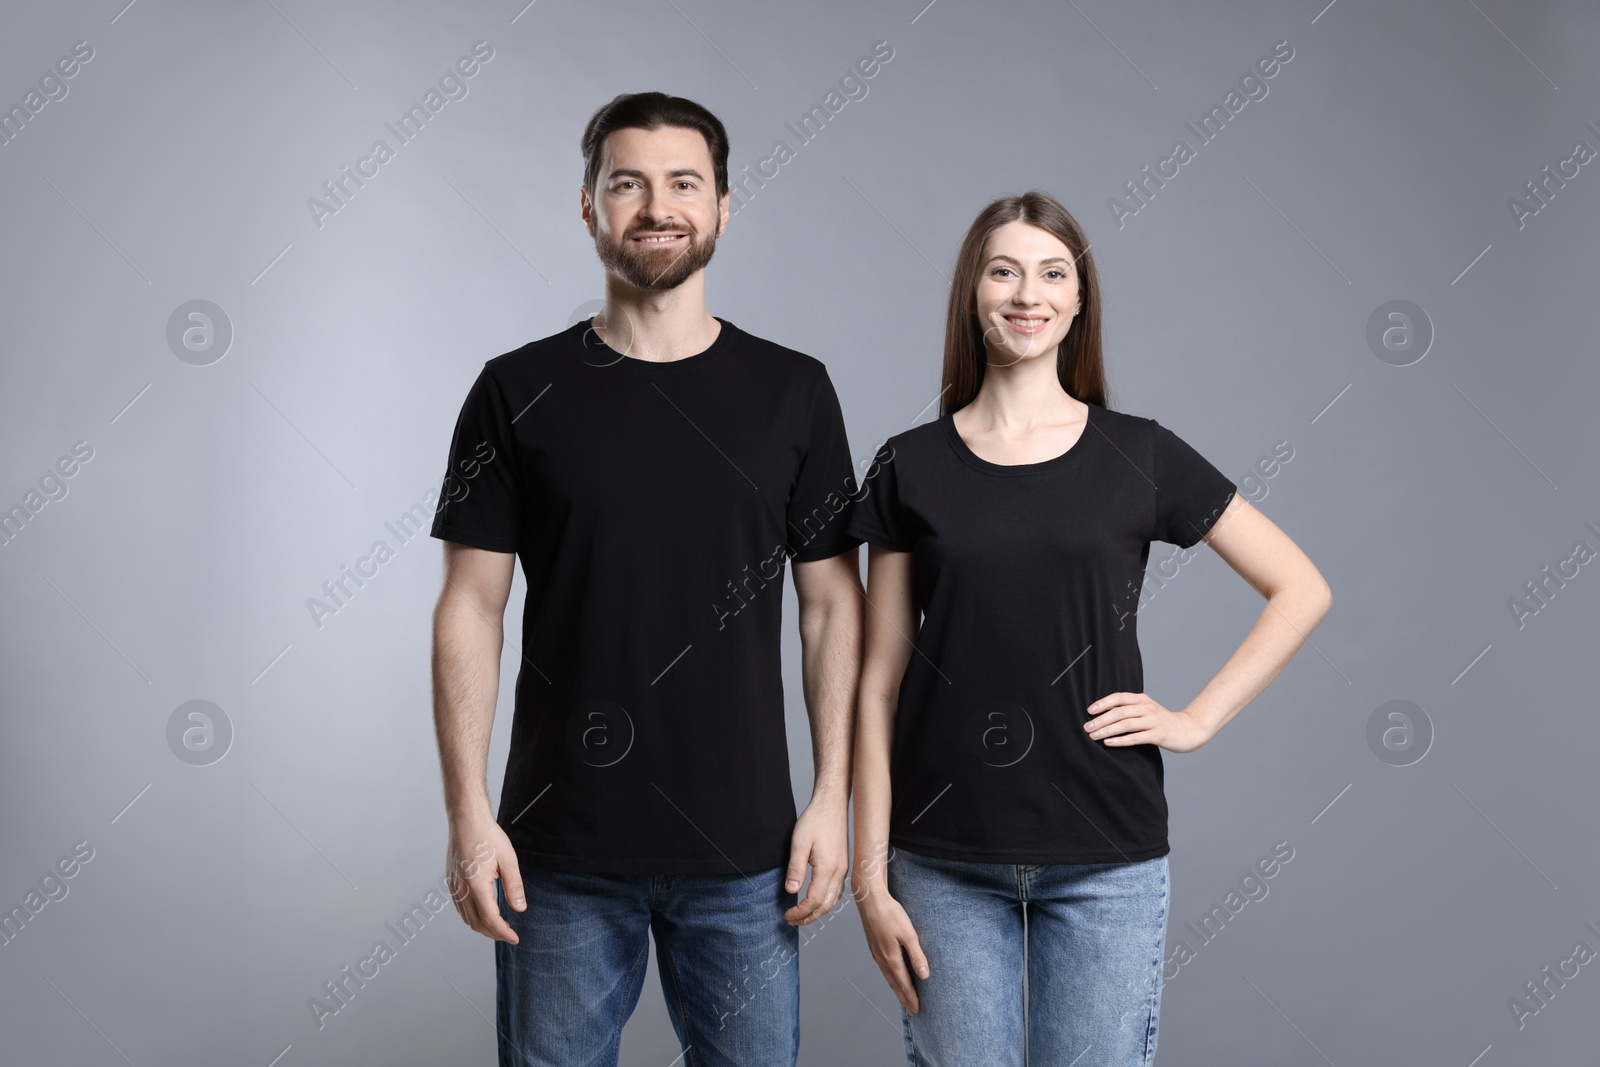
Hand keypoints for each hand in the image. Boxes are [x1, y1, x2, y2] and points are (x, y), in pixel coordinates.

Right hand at [445, 815, 523, 943]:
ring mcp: (453, 886)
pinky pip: (460, 907)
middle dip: (493, 934)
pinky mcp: (450, 881)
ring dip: (482, 927)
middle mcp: (461, 889)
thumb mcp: (508, 859)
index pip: (490, 919)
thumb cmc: (488, 835)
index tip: (515, 938)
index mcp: (476, 885)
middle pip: (476, 923)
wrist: (466, 819)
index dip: (503, 932)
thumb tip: (520, 909)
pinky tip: (483, 914)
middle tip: (509, 935)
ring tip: (499, 927)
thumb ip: (514, 886)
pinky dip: (471, 917)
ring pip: (466, 918)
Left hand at [783, 795, 847, 925]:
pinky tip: (817, 900)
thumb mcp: (799, 843)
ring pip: (834, 900)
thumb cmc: (815, 820)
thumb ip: (795, 869)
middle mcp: (839, 872)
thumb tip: (791, 891)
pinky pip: (838, 891)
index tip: (787, 914)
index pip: (814, 901)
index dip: (800, 912)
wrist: (832, 805)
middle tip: (791, 920)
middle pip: (826, 906)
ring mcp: (844, 869)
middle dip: (809, 917)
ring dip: (818, 911)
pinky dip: (827, 902)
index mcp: (828, 869)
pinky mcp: (843, 865)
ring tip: (802, 915)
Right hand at [855, 884, 929, 1012]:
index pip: (903, 984)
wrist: (870, 899)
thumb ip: (917, 955)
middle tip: (912, 1010)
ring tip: (903, 997)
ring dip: (897, 989)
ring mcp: (876, 953)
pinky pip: (884, 968)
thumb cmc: (890, 913)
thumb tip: (924, 976)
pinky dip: (891, 978)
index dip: (911, 997)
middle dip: (904, 998)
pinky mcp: (874, 946)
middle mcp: (882, 959)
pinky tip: (893, 976)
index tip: (917, 1009)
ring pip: (888, 977)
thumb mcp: (909, 934)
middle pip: (894, 984)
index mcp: (891, 958)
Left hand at [1084, 692, 1212, 753]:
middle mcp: (1147, 708)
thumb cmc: (1163, 721)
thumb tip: (1104, 713)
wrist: (1189, 730)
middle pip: (1119, 712)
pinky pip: (1135, 738)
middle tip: (1086, 727)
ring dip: (1106, 730)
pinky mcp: (1157, 735)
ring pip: (1125, 724)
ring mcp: (1153, 721)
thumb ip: (1131, 709)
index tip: (1089, 711)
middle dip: (1100, 720)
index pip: (1119, 697)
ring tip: (1093, 736)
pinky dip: (1120, 741)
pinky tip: (1109, 743)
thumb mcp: (1147, 710)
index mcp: (1143, 699)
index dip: (1103, 703)